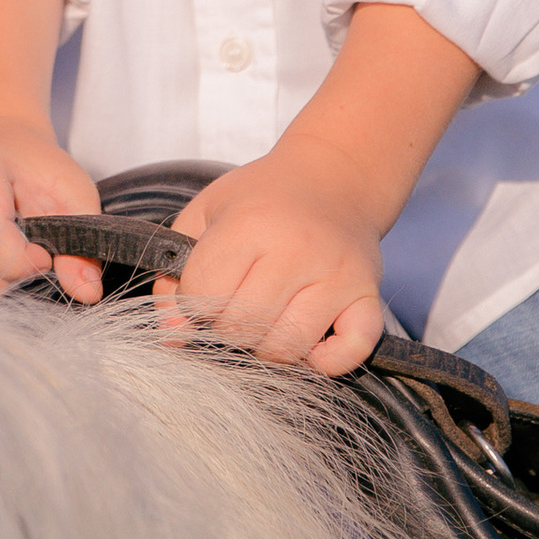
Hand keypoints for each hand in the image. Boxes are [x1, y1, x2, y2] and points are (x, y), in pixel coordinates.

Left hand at [158, 135, 387, 372]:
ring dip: (267, 347)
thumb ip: (174, 276)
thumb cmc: (261, 200)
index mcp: (250, 225)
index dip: (194, 302)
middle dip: (227, 329)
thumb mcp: (204, 217)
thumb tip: (171, 339)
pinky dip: (325, 361)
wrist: (334, 177)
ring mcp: (337, 275)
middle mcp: (297, 250)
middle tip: (235, 308)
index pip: (204, 295)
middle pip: (241, 328)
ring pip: (287, 347)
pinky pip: (350, 352)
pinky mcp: (367, 295)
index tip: (205, 289)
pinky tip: (308, 340)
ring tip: (267, 321)